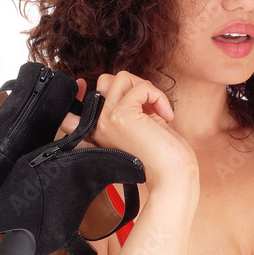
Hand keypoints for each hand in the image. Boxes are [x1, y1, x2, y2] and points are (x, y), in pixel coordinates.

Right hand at [59, 72, 198, 191]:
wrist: (173, 176)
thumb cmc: (163, 155)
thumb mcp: (139, 125)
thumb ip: (127, 106)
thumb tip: (123, 80)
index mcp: (99, 130)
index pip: (81, 100)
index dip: (84, 88)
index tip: (92, 86)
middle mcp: (98, 125)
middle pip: (108, 80)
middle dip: (135, 86)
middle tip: (151, 107)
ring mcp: (107, 119)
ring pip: (122, 77)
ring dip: (147, 88)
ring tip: (158, 110)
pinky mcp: (122, 115)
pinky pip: (141, 87)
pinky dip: (159, 96)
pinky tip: (166, 116)